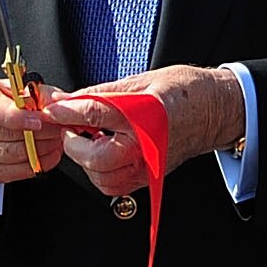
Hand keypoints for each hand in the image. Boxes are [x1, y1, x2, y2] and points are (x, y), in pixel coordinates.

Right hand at [0, 73, 60, 186]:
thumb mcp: (4, 85)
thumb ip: (34, 91)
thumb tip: (63, 100)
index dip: (20, 117)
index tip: (39, 119)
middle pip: (13, 134)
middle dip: (44, 130)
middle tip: (61, 125)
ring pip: (21, 153)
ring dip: (46, 146)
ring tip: (58, 136)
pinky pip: (22, 170)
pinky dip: (42, 161)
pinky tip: (51, 151)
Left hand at [41, 65, 246, 196]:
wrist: (216, 110)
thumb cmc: (186, 92)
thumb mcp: (142, 80)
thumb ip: (102, 93)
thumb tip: (69, 98)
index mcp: (147, 114)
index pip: (94, 113)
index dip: (66, 110)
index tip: (50, 106)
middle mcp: (148, 146)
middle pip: (96, 157)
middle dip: (74, 142)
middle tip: (69, 126)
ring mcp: (149, 166)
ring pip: (103, 178)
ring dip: (85, 160)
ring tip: (84, 138)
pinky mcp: (149, 177)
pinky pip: (115, 186)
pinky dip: (99, 173)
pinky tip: (99, 152)